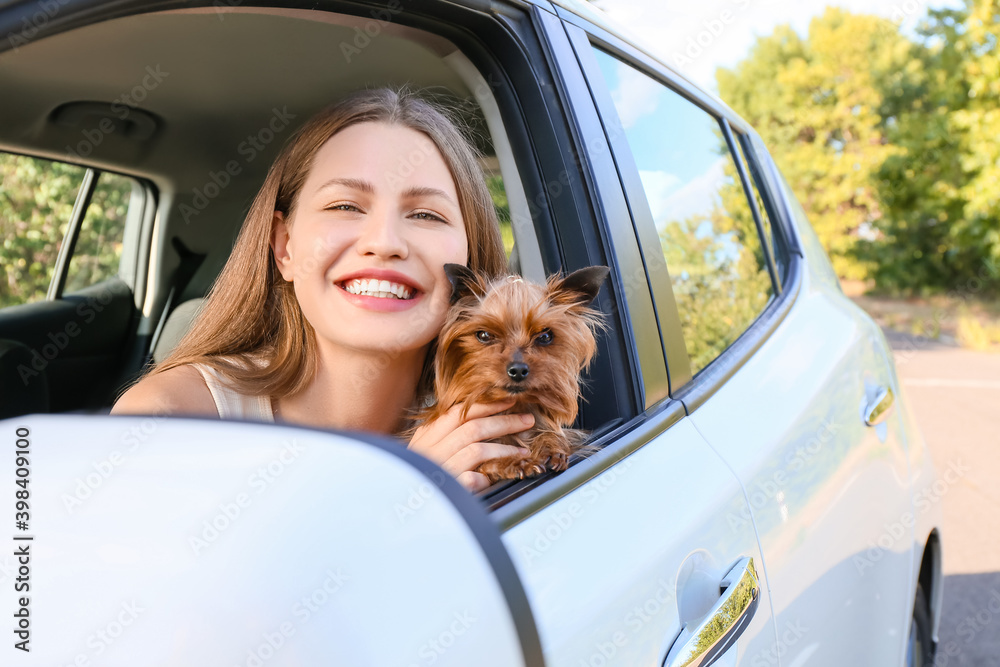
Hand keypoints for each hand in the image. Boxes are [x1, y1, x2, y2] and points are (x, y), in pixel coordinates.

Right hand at [407, 399, 534, 492]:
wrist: (401, 508)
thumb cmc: (418, 476)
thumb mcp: (426, 450)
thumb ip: (446, 435)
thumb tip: (480, 420)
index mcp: (426, 436)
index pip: (459, 412)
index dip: (487, 404)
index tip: (509, 401)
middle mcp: (430, 450)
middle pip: (473, 427)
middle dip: (504, 421)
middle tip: (526, 420)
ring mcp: (438, 470)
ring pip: (477, 450)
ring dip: (504, 448)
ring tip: (522, 450)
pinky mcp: (446, 491)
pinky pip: (473, 479)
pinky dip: (487, 478)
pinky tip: (497, 478)